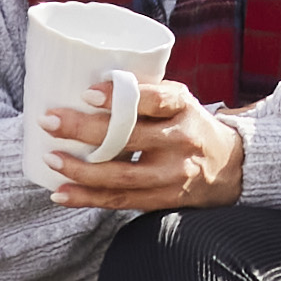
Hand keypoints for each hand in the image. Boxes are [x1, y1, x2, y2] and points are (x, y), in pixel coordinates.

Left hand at [42, 86, 247, 215]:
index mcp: (184, 109)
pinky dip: (87, 198)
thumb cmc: (190, 124)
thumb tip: (88, 80)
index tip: (88, 93)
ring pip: (122, 176)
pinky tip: (61, 192)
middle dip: (84, 131)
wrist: (230, 167)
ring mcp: (173, 175)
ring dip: (81, 170)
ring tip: (52, 159)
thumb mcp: (179, 100)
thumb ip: (144, 93)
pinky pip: (120, 200)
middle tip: (50, 122)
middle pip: (129, 139)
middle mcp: (181, 141)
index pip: (154, 100)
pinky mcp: (163, 199)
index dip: (120, 97)